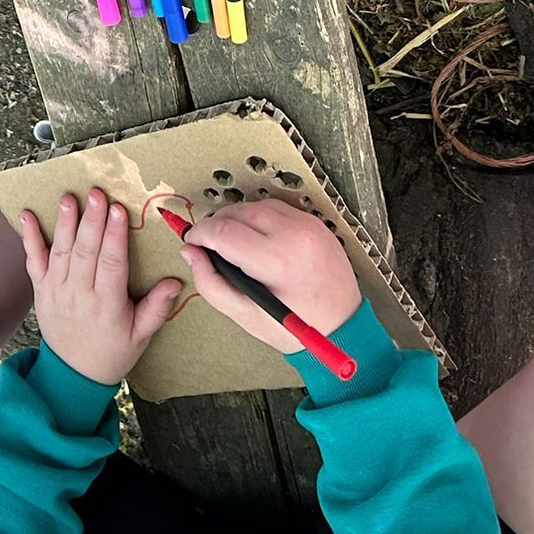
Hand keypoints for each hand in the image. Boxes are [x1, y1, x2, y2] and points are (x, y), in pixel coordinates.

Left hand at [19, 190, 181, 386]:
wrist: (73, 376)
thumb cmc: (112, 353)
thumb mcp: (141, 336)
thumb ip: (157, 308)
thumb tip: (175, 282)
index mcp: (107, 305)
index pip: (111, 264)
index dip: (115, 236)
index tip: (120, 211)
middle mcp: (79, 295)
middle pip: (85, 252)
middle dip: (91, 221)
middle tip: (97, 194)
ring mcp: (57, 291)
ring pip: (61, 252)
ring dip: (64, 223)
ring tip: (68, 198)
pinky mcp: (41, 290)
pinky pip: (33, 261)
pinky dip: (29, 238)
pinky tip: (27, 216)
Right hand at [183, 200, 361, 353]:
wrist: (343, 327)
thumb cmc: (295, 328)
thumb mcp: (245, 315)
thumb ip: (210, 282)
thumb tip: (190, 252)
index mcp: (277, 261)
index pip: (223, 231)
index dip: (200, 234)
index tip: (192, 242)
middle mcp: (295, 235)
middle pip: (238, 212)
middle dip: (217, 225)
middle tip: (210, 246)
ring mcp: (308, 225)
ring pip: (256, 206)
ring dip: (238, 219)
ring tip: (233, 244)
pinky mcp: (316, 223)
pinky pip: (278, 208)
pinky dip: (261, 218)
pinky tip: (257, 239)